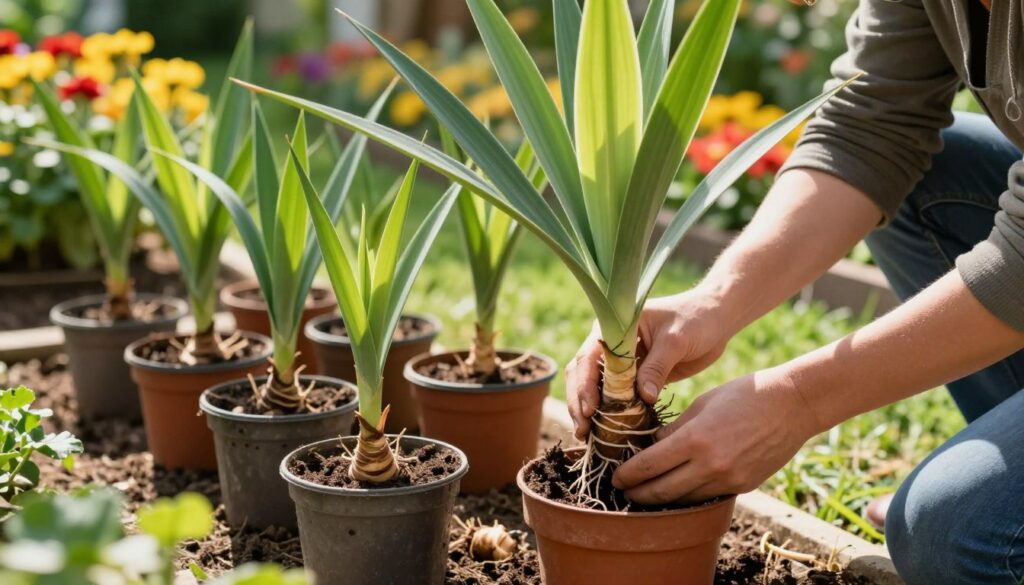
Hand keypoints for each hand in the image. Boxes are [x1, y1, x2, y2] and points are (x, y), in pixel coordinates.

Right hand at [565, 290, 732, 438]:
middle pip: (583, 374)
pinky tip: (607, 432)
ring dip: (589, 411)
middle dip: (579, 402)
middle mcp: (610, 344)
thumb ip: (657, 367)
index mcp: (613, 327)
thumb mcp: (676, 341)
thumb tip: (643, 397)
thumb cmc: (695, 319)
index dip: (585, 385)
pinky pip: (616, 396)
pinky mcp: (634, 377)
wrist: (716, 319)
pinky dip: (610, 413)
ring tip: (587, 436)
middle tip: (582, 431)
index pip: (589, 357)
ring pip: (595, 388)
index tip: (590, 410)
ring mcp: (621, 362)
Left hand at [611, 368, 814, 504]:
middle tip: (623, 491)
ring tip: (645, 494)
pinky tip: (677, 491)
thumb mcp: (701, 404)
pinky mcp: (742, 486)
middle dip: (637, 493)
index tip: (615, 476)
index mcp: (695, 438)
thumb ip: (674, 429)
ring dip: (661, 499)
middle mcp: (710, 464)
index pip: (648, 465)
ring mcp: (728, 479)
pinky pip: (706, 497)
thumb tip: (650, 447)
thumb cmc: (743, 395)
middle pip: (662, 490)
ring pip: (683, 499)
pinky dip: (688, 496)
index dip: (627, 474)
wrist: (791, 405)